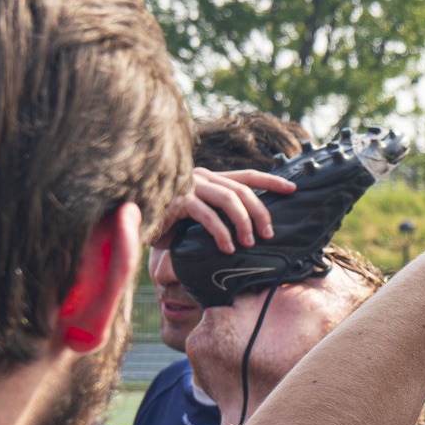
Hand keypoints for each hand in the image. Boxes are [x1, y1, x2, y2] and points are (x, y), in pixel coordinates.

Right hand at [158, 168, 296, 253]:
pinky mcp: (176, 200)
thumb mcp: (197, 220)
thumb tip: (249, 235)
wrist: (130, 221)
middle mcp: (202, 177)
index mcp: (210, 178)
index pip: (247, 176)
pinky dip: (220, 232)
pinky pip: (205, 214)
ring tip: (250, 242)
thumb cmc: (167, 224)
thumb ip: (218, 218)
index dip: (271, 180)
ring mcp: (189, 186)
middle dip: (260, 211)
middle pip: (241, 189)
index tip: (293, 188)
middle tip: (269, 234)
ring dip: (243, 221)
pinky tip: (227, 248)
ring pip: (227, 198)